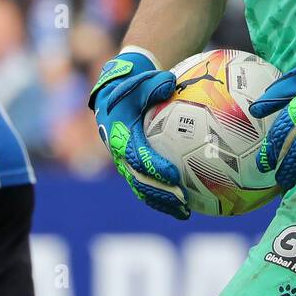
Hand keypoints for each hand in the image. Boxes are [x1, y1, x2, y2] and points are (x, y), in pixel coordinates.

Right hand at [89, 51, 186, 218]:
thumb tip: (171, 83)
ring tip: (185, 212)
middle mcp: (120, 154)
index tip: (174, 176)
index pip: (138, 156)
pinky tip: (183, 208)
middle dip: (160, 193)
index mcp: (120, 134)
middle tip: (183, 201)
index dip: (155, 167)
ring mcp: (124, 164)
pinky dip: (162, 199)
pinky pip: (145, 188)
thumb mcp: (140, 82)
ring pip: (141, 189)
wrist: (111, 100)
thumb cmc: (131, 89)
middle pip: (139, 180)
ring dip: (162, 202)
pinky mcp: (131, 170)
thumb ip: (154, 83)